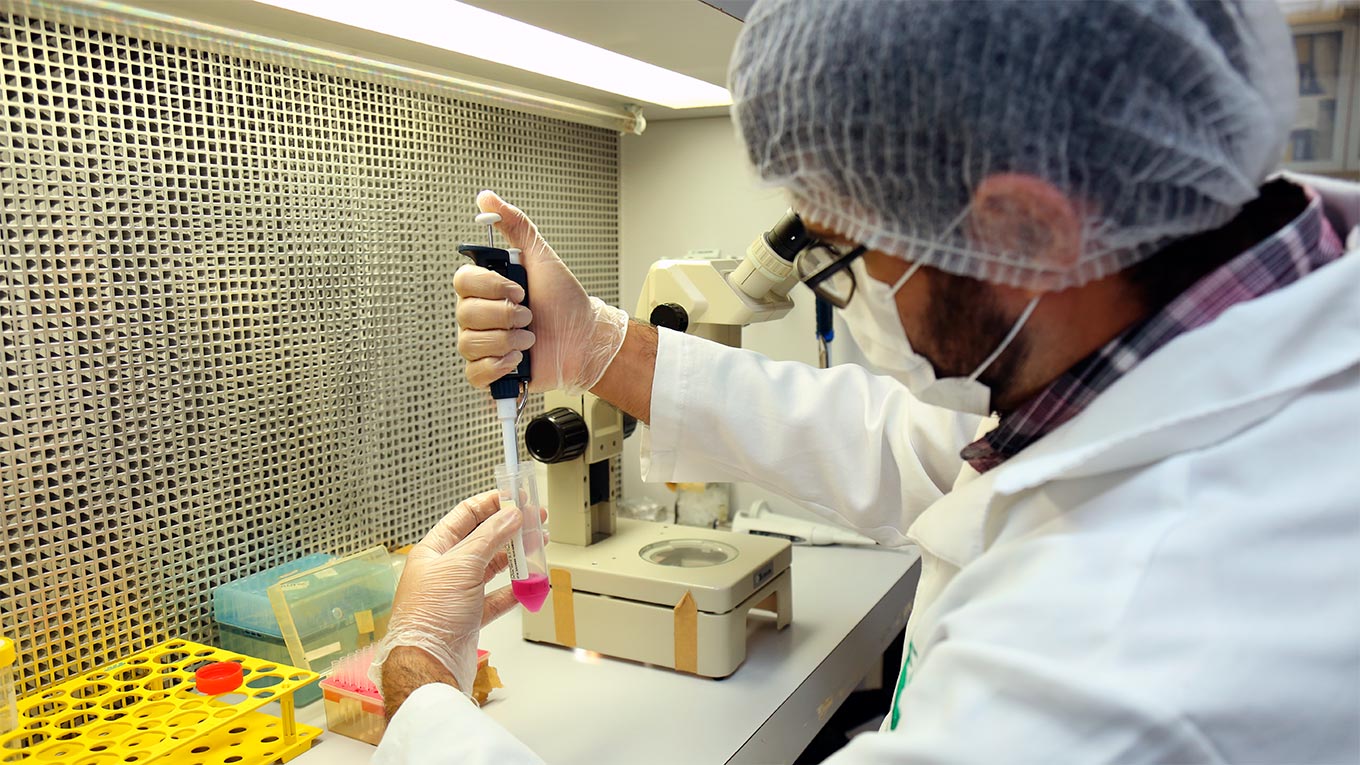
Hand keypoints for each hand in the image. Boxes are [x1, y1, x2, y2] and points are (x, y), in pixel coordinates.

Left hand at [369, 491, 521, 702]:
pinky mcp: (469, 617)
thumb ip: (489, 537)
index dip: (491, 504)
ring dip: (515, 558)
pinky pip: (496, 597)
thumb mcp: (462, 565)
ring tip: (536, 546)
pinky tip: (528, 583)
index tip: (516, 498)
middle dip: (509, 529)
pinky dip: (514, 590)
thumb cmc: (428, 618)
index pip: (465, 516)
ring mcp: (457, 594)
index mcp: (433, 551)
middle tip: (534, 520)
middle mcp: (444, 570)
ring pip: (491, 568)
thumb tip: (509, 515)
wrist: (429, 664)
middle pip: (482, 540)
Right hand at [454, 190, 628, 393]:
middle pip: (464, 314)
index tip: (519, 289)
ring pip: (469, 343)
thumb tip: (487, 199)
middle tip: (529, 315)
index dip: (490, 287)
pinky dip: (498, 366)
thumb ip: (515, 225)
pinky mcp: (492, 372)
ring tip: (529, 338)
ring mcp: (484, 344)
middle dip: (505, 315)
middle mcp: (480, 316)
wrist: (585, 337)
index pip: (462, 282)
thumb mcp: (541, 256)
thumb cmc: (565, 300)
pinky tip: (518, 359)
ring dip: (506, 340)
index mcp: (486, 289)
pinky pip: (474, 373)